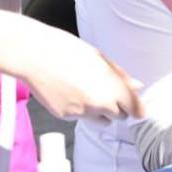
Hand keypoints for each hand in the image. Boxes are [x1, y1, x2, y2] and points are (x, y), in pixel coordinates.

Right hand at [12, 21, 143, 125]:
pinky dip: (80, 109)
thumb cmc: (67, 50)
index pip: (135, 109)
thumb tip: (137, 85)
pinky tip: (70, 91)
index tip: (136, 105)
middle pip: (119, 116)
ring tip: (88, 91)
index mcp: (111, 87)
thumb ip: (120, 75)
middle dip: (117, 107)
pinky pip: (80, 118)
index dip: (136, 107)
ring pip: (100, 121)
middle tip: (107, 91)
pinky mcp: (65, 117)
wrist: (35, 56)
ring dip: (101, 112)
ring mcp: (81, 113)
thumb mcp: (100, 58)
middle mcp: (99, 104)